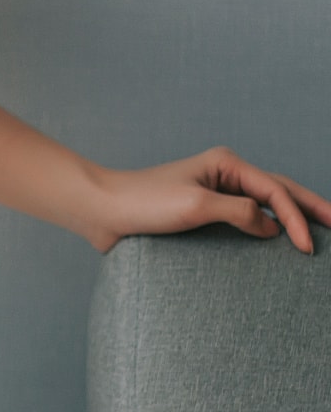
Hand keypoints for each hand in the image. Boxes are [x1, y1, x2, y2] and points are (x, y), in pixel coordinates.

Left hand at [89, 145, 330, 255]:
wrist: (102, 211)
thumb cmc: (143, 203)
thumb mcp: (195, 205)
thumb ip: (238, 213)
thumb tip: (271, 228)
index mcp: (226, 164)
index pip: (275, 192)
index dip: (296, 218)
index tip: (308, 247)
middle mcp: (223, 174)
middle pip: (279, 190)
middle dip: (311, 207)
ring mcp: (213, 192)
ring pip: (265, 203)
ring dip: (292, 216)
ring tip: (319, 231)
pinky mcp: (201, 211)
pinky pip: (244, 219)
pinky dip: (266, 228)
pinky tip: (276, 242)